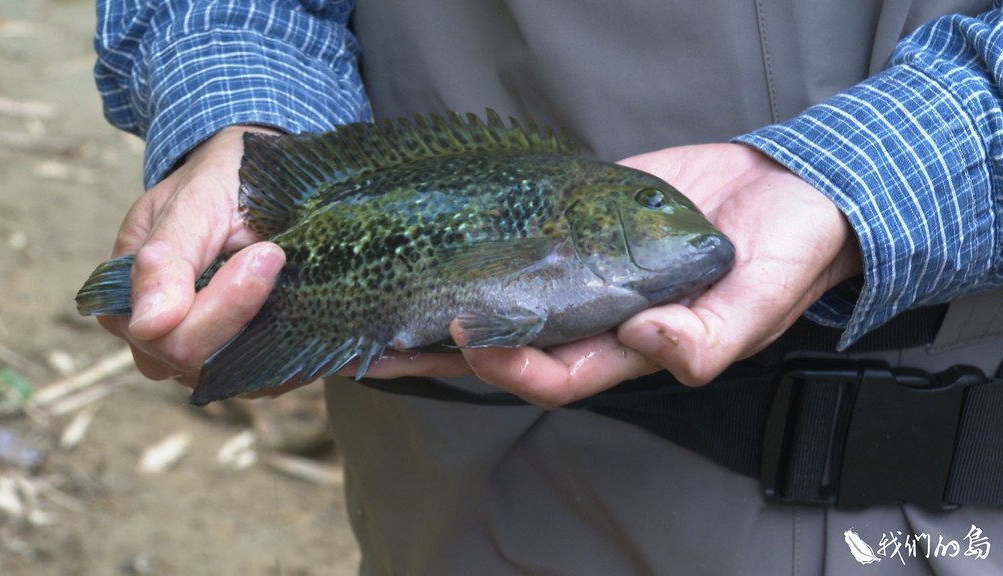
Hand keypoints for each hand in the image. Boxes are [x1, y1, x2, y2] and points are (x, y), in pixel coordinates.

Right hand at [98, 126, 285, 388]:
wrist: (259, 178)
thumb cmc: (222, 180)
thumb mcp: (195, 200)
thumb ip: (167, 258)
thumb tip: (150, 324)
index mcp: (128, 299)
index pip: (170, 338)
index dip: (225, 306)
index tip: (268, 253)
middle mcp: (157, 338)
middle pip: (199, 365)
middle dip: (251, 315)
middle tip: (282, 256)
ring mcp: (200, 354)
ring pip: (238, 379)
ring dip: (279, 339)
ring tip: (303, 285)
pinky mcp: (242, 361)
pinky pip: (269, 377)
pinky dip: (296, 353)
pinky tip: (316, 312)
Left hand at [364, 144, 861, 406]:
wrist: (789, 191)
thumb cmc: (783, 260)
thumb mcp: (757, 305)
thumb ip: (709, 338)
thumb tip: (652, 340)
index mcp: (632, 347)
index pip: (553, 374)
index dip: (506, 364)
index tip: (466, 334)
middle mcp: (598, 313)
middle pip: (510, 341)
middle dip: (447, 345)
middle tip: (383, 334)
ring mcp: (585, 265)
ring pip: (507, 290)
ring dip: (453, 293)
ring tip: (390, 288)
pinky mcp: (583, 218)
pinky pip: (527, 234)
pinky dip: (488, 237)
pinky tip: (443, 231)